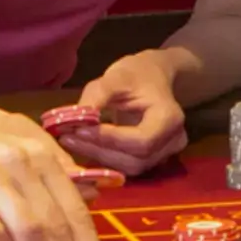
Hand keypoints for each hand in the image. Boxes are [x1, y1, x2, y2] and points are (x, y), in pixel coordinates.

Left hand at [50, 54, 188, 174]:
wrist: (155, 77)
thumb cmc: (137, 73)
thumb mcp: (115, 77)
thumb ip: (96, 98)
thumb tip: (72, 120)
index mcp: (169, 118)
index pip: (140, 140)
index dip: (109, 139)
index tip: (78, 130)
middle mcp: (173, 141)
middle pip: (134, 159)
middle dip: (98, 150)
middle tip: (67, 138)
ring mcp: (166, 154)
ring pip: (129, 167)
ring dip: (98, 156)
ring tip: (71, 141)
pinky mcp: (154, 160)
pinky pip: (128, 165)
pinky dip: (105, 158)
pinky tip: (85, 145)